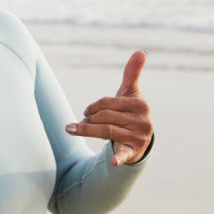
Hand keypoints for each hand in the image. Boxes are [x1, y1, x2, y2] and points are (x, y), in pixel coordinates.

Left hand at [65, 50, 153, 165]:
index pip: (108, 103)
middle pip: (105, 117)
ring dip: (86, 131)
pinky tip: (112, 162)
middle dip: (89, 119)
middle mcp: (143, 121)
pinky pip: (125, 154)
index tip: (86, 111)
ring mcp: (138, 137)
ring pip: (106, 132)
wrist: (139, 139)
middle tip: (79, 121)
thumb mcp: (130, 93)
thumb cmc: (130, 112)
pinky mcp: (133, 151)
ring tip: (71, 129)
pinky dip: (118, 158)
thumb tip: (140, 51)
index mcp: (140, 104)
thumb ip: (132, 73)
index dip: (93, 106)